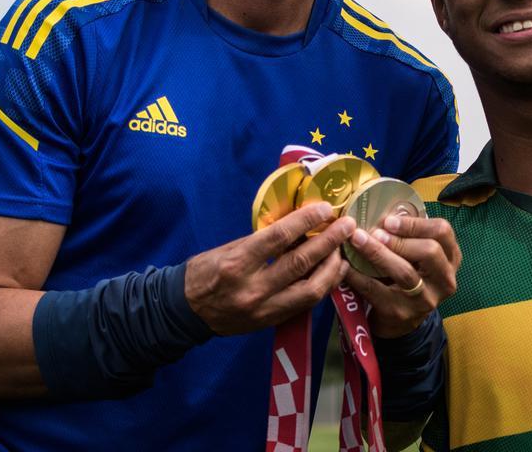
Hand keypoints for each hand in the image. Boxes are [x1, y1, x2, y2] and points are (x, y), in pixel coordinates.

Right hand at [184, 202, 354, 334]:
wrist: (185, 311)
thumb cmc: (205, 272)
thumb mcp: (229, 249)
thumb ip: (262, 241)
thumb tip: (297, 226)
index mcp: (237, 263)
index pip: (279, 238)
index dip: (306, 221)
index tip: (325, 209)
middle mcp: (253, 288)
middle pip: (301, 263)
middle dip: (329, 242)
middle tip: (347, 225)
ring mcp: (264, 309)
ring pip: (311, 290)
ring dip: (332, 268)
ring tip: (343, 251)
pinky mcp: (270, 322)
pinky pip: (304, 304)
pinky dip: (322, 287)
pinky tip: (332, 273)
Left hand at [343, 214, 459, 337]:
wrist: (400, 320)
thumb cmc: (408, 275)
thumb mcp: (417, 256)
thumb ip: (409, 236)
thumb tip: (382, 210)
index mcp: (451, 258)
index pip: (442, 232)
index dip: (416, 223)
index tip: (389, 220)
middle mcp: (444, 280)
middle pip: (430, 251)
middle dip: (400, 238)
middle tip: (376, 231)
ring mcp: (425, 300)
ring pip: (405, 272)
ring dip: (378, 253)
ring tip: (357, 240)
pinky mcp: (401, 313)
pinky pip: (377, 290)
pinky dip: (358, 275)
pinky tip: (345, 264)